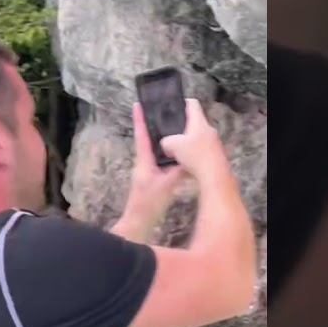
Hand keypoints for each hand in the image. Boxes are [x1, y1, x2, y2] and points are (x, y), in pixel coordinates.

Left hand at [125, 101, 187, 221]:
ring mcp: (147, 172)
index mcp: (144, 161)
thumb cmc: (148, 204)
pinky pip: (161, 162)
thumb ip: (178, 171)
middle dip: (154, 126)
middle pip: (148, 140)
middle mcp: (143, 163)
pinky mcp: (152, 180)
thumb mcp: (166, 185)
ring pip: (156, 151)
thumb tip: (189, 158)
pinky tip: (178, 155)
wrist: (138, 223)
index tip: (138, 104)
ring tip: (174, 129)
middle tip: (162, 112)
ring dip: (163, 141)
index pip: (142, 135)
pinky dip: (168, 156)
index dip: (140, 119)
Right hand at [157, 98, 229, 183]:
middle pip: (195, 121)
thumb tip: (165, 143)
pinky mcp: (216, 153)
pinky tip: (187, 160)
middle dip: (183, 125)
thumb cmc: (196, 156)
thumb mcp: (173, 146)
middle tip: (172, 130)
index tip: (176, 105)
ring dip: (189, 140)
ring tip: (178, 148)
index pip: (192, 104)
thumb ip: (166, 141)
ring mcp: (214, 141)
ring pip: (199, 135)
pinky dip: (195, 151)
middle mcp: (208, 128)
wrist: (214, 174)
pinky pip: (203, 148)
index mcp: (199, 122)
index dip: (183, 102)